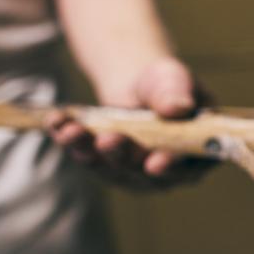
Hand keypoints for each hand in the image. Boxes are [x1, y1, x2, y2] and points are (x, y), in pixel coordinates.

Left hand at [47, 57, 214, 188]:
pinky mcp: (106, 168)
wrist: (137, 85)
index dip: (171, 165)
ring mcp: (134, 174)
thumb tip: (177, 108)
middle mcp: (168, 173)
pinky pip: (87, 158)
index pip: (188, 165)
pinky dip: (71, 141)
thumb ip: (175, 92)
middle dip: (123, 155)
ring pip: (111, 168)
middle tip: (108, 140)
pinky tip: (57, 124)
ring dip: (89, 150)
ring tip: (72, 130)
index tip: (154, 163)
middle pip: (144, 173)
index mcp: (197, 153)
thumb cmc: (164, 83)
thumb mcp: (172, 79)